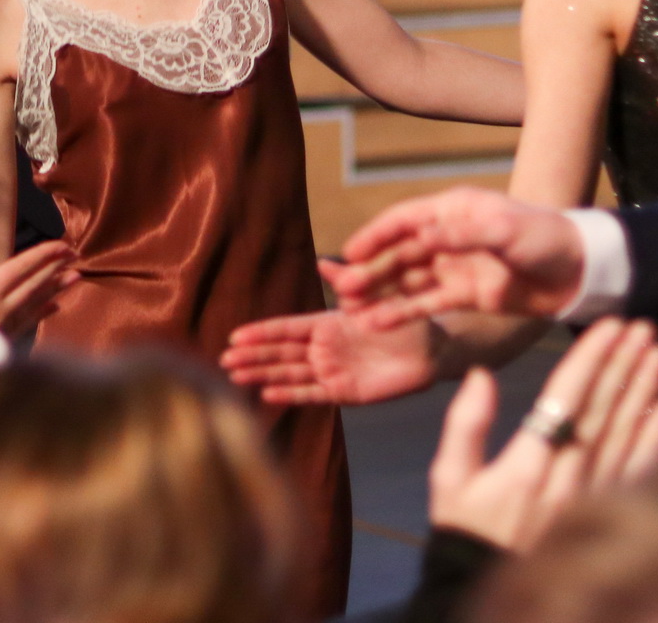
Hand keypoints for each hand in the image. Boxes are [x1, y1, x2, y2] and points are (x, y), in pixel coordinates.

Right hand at [0, 231, 76, 338]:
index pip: (23, 267)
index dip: (45, 254)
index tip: (63, 244)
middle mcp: (0, 310)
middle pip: (35, 283)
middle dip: (56, 267)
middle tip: (75, 253)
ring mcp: (3, 329)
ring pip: (37, 303)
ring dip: (57, 288)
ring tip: (76, 276)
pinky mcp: (0, 344)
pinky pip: (29, 324)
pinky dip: (43, 312)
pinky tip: (54, 308)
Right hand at [222, 303, 446, 406]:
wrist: (434, 350)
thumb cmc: (405, 320)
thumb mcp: (374, 298)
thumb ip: (348, 285)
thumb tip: (323, 262)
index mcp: (328, 325)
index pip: (287, 329)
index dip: (261, 333)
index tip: (235, 335)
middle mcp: (325, 349)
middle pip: (281, 353)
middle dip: (253, 356)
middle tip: (224, 360)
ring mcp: (333, 372)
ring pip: (290, 374)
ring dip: (263, 375)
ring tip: (236, 377)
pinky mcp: (346, 393)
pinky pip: (314, 395)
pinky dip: (292, 395)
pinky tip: (268, 395)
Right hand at [330, 187, 588, 323]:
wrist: (582, 271)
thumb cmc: (547, 238)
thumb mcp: (506, 230)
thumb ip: (463, 234)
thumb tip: (422, 237)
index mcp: (454, 209)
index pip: (403, 220)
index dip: (375, 235)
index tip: (349, 252)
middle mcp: (449, 236)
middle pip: (400, 253)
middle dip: (370, 271)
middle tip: (343, 290)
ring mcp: (456, 266)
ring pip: (408, 281)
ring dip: (380, 294)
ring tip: (351, 312)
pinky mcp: (466, 295)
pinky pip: (427, 303)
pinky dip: (403, 312)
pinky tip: (379, 323)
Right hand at [426, 317, 657, 552]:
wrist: (485, 587)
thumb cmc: (465, 530)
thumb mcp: (449, 479)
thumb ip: (465, 426)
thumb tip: (482, 375)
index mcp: (528, 463)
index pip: (566, 397)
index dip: (591, 358)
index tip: (610, 325)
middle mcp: (568, 476)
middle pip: (603, 409)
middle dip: (624, 363)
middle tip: (645, 326)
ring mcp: (592, 496)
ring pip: (625, 434)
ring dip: (644, 390)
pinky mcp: (606, 513)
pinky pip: (638, 471)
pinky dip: (656, 439)